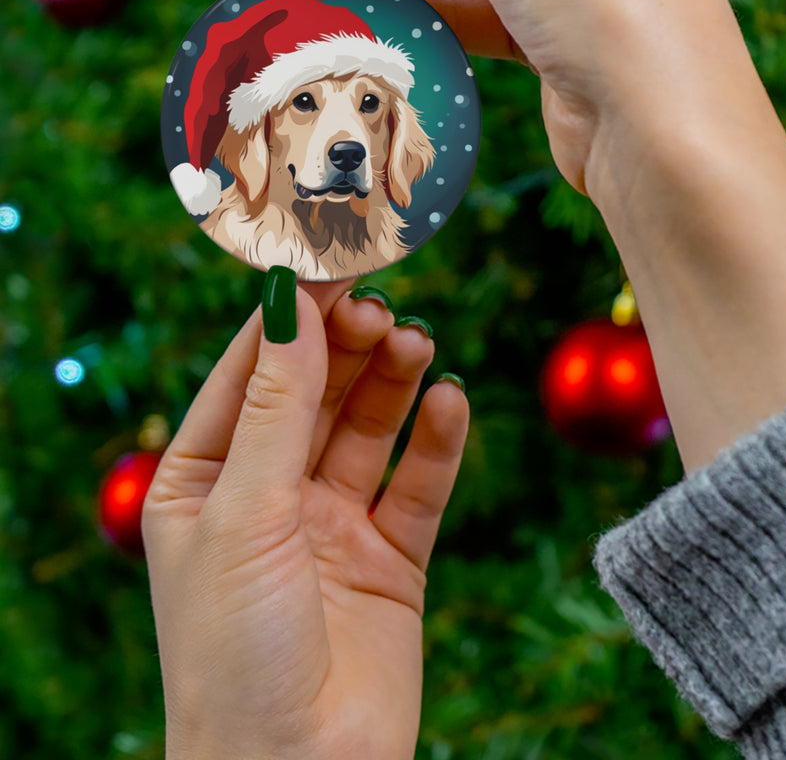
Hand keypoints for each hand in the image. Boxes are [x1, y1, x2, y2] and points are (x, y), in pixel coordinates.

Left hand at [143, 282, 468, 759]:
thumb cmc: (235, 653)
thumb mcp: (245, 512)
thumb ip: (277, 406)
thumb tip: (291, 303)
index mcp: (205, 482)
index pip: (250, 374)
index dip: (291, 318)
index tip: (331, 264)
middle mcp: (269, 496)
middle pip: (316, 393)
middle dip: (347, 347)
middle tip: (382, 308)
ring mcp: (332, 525)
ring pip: (369, 428)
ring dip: (393, 382)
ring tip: (417, 344)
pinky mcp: (391, 558)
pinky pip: (418, 484)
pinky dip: (437, 441)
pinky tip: (450, 402)